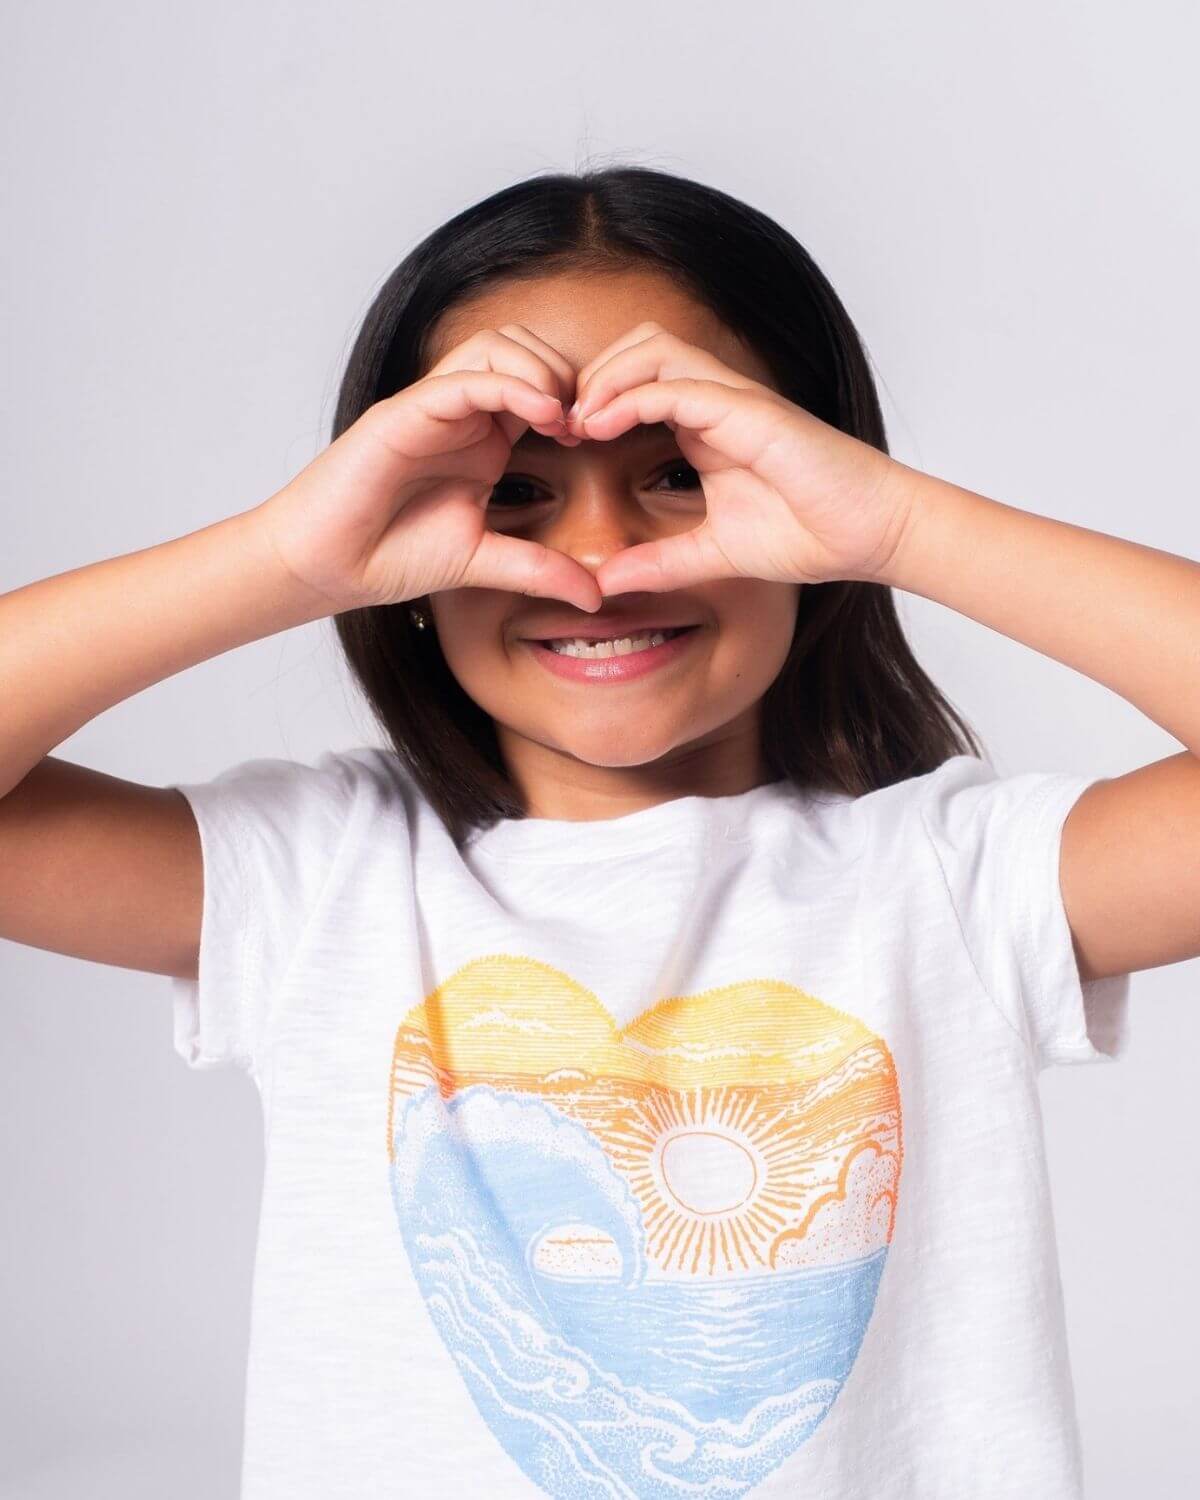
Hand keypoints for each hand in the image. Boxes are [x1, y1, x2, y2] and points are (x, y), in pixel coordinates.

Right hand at [252, 326, 599, 614]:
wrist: (326, 566)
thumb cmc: (390, 555)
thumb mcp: (483, 562)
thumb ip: (538, 571)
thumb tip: (596, 596)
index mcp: (483, 437)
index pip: (541, 385)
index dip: (580, 400)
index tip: (603, 438)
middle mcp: (460, 411)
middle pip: (525, 348)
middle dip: (567, 374)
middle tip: (588, 423)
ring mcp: (431, 406)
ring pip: (496, 346)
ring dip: (542, 370)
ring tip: (565, 418)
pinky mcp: (405, 412)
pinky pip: (465, 378)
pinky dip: (509, 384)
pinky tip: (542, 414)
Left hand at [566, 323, 913, 593]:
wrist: (871, 534)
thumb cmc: (810, 535)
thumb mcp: (714, 554)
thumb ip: (661, 563)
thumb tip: (608, 583)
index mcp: (707, 425)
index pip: (637, 383)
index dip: (593, 400)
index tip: (561, 440)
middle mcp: (718, 401)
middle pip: (638, 348)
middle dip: (590, 376)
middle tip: (559, 424)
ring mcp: (736, 400)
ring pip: (654, 349)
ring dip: (606, 377)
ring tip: (576, 421)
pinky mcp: (752, 411)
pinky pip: (681, 384)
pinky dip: (635, 395)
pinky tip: (603, 425)